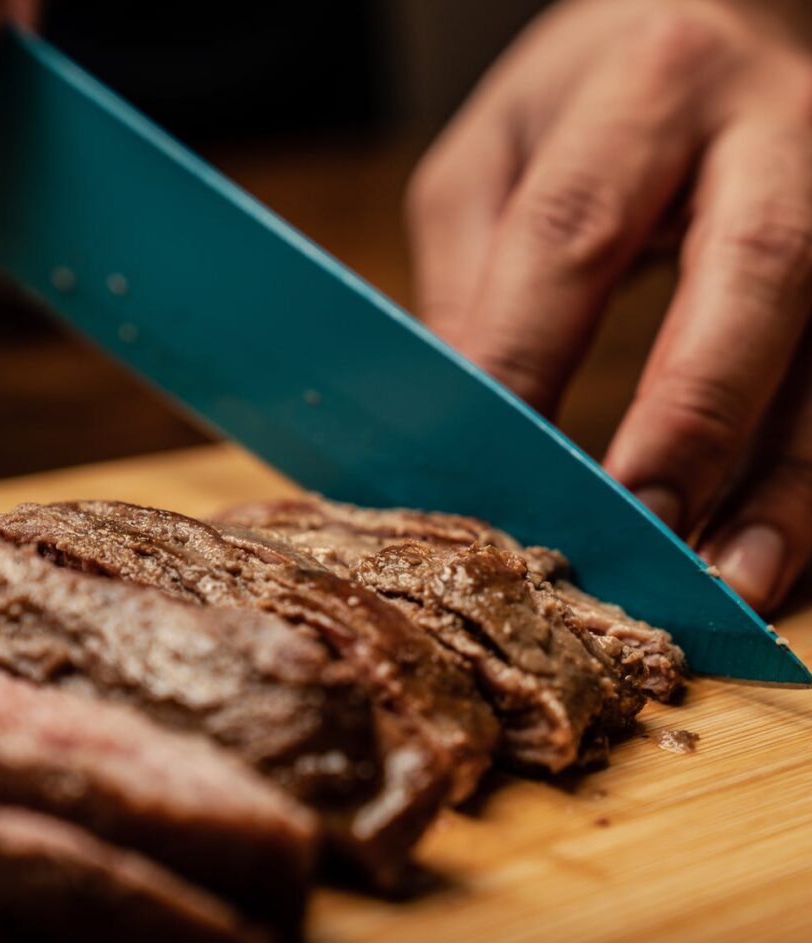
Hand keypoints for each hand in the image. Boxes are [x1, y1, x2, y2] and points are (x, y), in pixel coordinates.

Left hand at [407, 0, 811, 612]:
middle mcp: (775, 132)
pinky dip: (807, 481)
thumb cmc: (595, 94)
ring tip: (733, 583)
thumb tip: (466, 417)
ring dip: (785, 485)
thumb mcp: (499, 152)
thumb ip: (477, 274)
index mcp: (647, 87)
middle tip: (640, 529)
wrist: (728, 17)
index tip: (488, 468)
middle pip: (753, 276)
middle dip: (692, 418)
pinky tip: (768, 550)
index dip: (527, 358)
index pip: (572, 233)